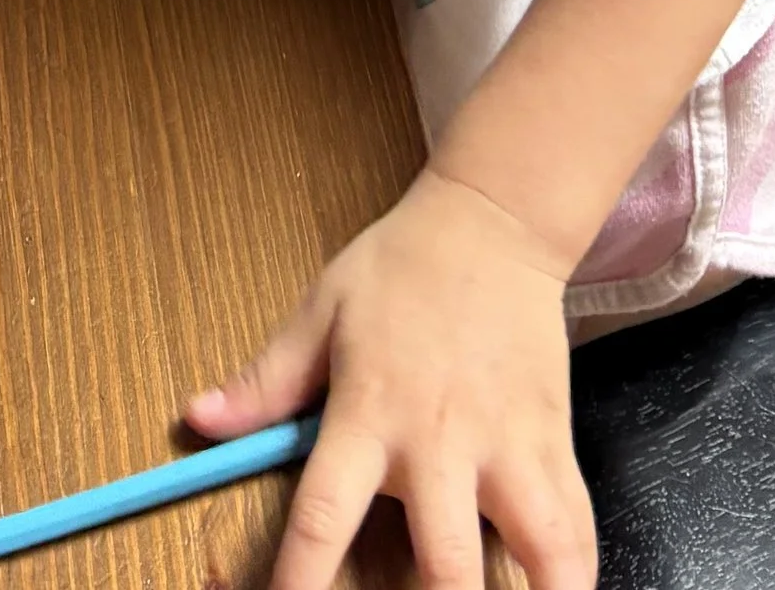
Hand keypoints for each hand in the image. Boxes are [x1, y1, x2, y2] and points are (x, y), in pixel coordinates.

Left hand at [187, 168, 593, 589]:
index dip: (300, 580)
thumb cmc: (401, 267)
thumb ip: (265, 382)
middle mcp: (441, 441)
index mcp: (370, 412)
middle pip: (445, 563)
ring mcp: (506, 444)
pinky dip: (577, 571)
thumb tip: (197, 419)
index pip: (324, 516)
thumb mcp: (321, 311)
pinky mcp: (553, 440)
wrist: (492, 220)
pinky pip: (577, 522)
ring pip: (536, 547)